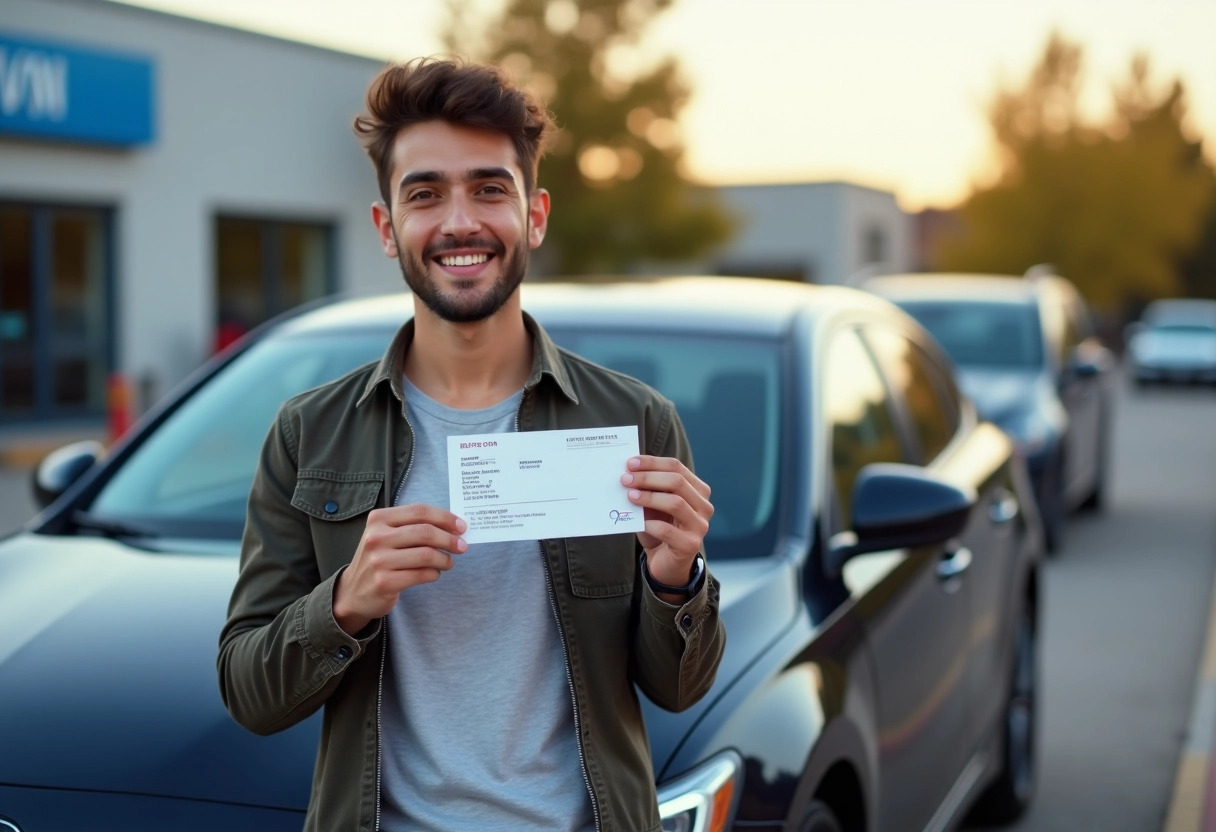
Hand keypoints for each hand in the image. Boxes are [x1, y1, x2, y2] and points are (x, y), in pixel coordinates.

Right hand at [332, 504, 466, 634]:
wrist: (353, 592)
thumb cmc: (378, 559)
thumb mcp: (386, 535)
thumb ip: (413, 526)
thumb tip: (452, 526)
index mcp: (378, 519)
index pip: (419, 511)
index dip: (445, 517)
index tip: (461, 526)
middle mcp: (376, 537)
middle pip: (425, 532)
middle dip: (450, 538)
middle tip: (462, 546)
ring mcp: (379, 561)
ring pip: (426, 554)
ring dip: (445, 558)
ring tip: (448, 562)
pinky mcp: (385, 582)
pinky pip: (422, 574)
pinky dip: (434, 573)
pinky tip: (434, 573)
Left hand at [621, 456, 712, 598]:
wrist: (667, 564)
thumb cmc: (659, 529)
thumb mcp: (654, 506)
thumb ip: (649, 489)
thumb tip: (629, 473)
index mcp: (698, 490)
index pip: (677, 467)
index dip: (653, 463)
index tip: (630, 463)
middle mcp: (704, 506)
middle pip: (677, 482)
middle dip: (648, 478)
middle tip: (625, 479)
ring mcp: (700, 526)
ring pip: (675, 503)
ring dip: (649, 497)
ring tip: (630, 496)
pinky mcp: (690, 545)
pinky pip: (667, 530)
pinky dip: (650, 524)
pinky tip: (638, 522)